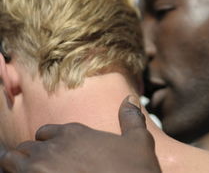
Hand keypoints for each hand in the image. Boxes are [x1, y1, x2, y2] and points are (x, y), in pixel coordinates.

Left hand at [0, 96, 160, 172]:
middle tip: (41, 168)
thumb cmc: (134, 170)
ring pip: (12, 161)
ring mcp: (40, 168)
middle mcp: (55, 147)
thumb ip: (130, 118)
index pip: (46, 133)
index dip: (49, 143)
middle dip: (30, 156)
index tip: (55, 154)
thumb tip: (129, 99)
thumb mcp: (139, 141)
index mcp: (76, 133)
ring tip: (32, 172)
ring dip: (18, 166)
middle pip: (27, 147)